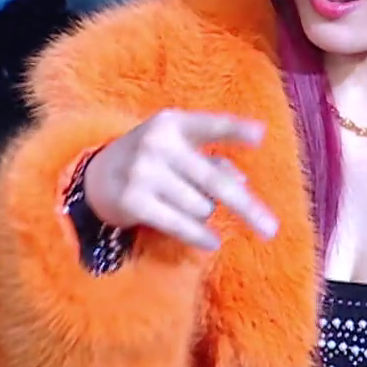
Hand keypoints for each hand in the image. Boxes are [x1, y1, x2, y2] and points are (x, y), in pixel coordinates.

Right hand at [82, 111, 279, 250]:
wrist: (96, 175)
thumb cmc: (154, 159)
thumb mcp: (178, 149)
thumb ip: (211, 160)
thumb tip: (241, 182)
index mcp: (173, 123)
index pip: (210, 126)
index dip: (235, 130)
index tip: (261, 136)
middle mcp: (158, 144)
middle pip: (215, 180)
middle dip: (246, 207)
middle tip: (271, 230)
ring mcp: (143, 172)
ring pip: (201, 206)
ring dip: (205, 212)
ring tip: (186, 203)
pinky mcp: (133, 201)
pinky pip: (180, 224)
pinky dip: (199, 235)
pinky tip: (213, 242)